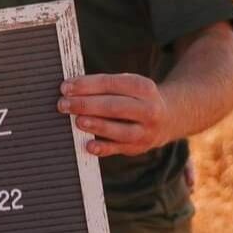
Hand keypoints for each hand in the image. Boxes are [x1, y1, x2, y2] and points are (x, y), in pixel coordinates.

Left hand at [58, 73, 173, 157]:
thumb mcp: (128, 84)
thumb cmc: (135, 97)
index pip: (110, 84)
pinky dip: (104, 148)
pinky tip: (89, 145)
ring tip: (77, 120)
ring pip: (118, 129)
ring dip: (96, 125)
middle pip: (113, 106)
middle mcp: (148, 109)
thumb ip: (103, 86)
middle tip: (63, 104)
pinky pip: (119, 149)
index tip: (65, 87)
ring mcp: (145, 130)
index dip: (86, 85)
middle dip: (86, 104)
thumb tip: (70, 89)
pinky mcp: (139, 148)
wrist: (168, 117)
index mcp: (143, 87)